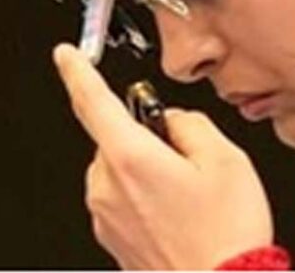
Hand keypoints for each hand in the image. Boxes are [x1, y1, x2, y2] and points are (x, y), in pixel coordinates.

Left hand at [53, 44, 273, 269]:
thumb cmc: (226, 232)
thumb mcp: (227, 159)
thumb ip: (194, 124)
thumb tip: (177, 121)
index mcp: (132, 159)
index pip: (93, 103)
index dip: (78, 73)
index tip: (67, 56)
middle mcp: (109, 188)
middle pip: (118, 138)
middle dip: (151, 136)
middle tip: (194, 159)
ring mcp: (107, 217)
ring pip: (122, 169)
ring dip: (152, 168)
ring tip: (196, 195)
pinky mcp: (113, 238)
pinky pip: (126, 198)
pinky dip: (151, 195)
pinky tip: (186, 213)